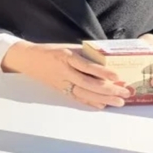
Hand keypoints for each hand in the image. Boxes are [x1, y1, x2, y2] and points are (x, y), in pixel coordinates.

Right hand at [1, 41, 130, 108]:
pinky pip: (77, 97)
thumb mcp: (67, 48)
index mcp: (66, 57)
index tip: (117, 76)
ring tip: (119, 101)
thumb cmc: (50, 51)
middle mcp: (64, 71)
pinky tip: (103, 105)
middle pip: (89, 83)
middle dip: (108, 89)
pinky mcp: (60, 89)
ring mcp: (62, 82)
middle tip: (125, 92)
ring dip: (103, 98)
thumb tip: (106, 60)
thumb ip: (84, 54)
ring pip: (85, 93)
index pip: (87, 66)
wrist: (28, 59)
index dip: (102, 72)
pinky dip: (90, 102)